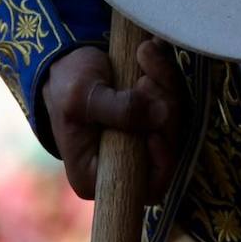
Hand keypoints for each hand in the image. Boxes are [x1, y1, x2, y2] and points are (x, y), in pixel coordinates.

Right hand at [41, 40, 186, 202]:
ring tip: (145, 54)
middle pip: (167, 147)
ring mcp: (142, 141)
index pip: (144, 187)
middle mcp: (124, 164)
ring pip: (173, 120)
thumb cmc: (67, 83)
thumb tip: (160, 116)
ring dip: (165, 83)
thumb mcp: (83, 96)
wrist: (68, 58)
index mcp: (96, 176)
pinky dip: (166, 75)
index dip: (161, 161)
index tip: (156, 132)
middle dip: (163, 106)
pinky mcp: (154, 118)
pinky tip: (150, 53)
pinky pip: (173, 99)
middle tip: (146, 77)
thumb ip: (120, 110)